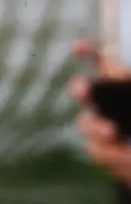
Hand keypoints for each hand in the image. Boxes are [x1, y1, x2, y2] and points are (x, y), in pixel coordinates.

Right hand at [69, 39, 130, 182]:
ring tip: (112, 132)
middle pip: (85, 92)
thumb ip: (123, 83)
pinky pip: (96, 149)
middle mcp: (105, 102)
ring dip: (98, 127)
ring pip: (87, 124)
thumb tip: (113, 70)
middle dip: (84, 91)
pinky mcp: (98, 149)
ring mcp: (98, 126)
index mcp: (119, 84)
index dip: (87, 52)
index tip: (77, 47)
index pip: (101, 62)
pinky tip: (126, 157)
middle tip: (79, 89)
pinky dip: (112, 153)